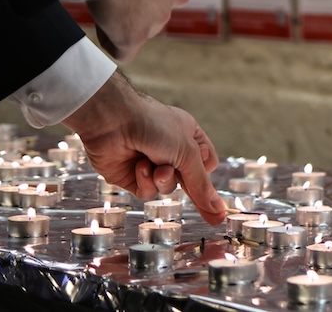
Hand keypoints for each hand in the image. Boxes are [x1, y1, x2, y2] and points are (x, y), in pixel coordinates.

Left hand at [65, 71, 225, 222]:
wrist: (113, 121)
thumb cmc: (154, 125)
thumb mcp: (187, 153)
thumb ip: (201, 184)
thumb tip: (218, 210)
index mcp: (189, 136)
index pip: (206, 164)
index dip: (207, 178)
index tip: (214, 202)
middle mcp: (170, 150)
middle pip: (188, 179)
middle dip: (188, 185)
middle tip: (196, 199)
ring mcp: (150, 163)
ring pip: (166, 187)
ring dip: (163, 180)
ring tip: (156, 167)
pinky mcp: (130, 176)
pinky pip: (146, 192)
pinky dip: (145, 182)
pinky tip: (140, 167)